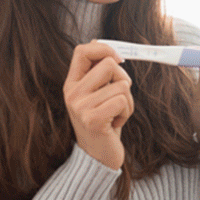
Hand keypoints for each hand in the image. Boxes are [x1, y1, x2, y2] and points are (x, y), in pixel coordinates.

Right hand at [64, 41, 133, 169]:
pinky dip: (127, 112)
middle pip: (109, 65)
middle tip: (118, 97)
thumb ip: (99, 72)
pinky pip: (122, 101)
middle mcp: (72, 93)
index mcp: (72, 83)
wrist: (98, 156)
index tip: (118, 60)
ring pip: (121, 85)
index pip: (82, 51)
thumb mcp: (98, 93)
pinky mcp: (93, 120)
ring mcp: (80, 107)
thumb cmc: (104, 121)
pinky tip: (116, 123)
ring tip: (116, 114)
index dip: (104, 49)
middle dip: (123, 79)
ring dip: (127, 101)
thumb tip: (102, 44)